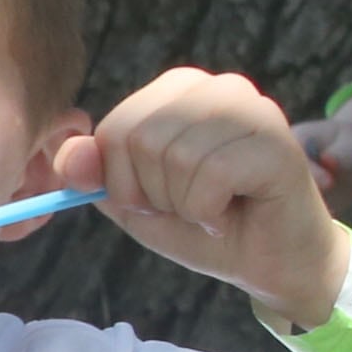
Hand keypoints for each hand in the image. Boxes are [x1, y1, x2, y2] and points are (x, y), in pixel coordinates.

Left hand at [57, 67, 351, 319]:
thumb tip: (73, 156)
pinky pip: (211, 175)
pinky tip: (231, 213)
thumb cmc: (203, 223)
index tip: (158, 198)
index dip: (123, 180)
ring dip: (184, 204)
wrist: (268, 263)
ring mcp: (254, 109)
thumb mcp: (133, 201)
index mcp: (180, 90)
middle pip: (140, 140)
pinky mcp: (278, 142)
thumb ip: (95, 174)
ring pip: (176, 157)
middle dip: (152, 193)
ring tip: (213, 208)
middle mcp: (219, 88)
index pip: (114, 129)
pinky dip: (208, 210)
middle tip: (189, 207)